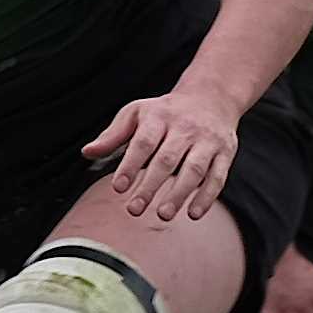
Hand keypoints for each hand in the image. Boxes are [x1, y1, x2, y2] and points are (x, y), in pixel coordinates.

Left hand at [85, 90, 241, 224]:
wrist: (211, 97)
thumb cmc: (166, 111)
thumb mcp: (137, 113)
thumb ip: (113, 135)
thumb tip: (87, 153)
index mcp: (159, 116)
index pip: (144, 142)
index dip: (130, 165)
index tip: (118, 188)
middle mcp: (185, 127)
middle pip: (167, 159)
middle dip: (150, 186)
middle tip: (134, 209)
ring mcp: (207, 140)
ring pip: (194, 169)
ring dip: (179, 194)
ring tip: (162, 215)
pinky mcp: (225, 152)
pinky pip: (218, 176)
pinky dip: (207, 196)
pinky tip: (193, 214)